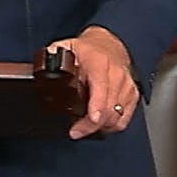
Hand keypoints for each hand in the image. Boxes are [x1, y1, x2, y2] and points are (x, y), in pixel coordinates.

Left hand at [48, 25, 137, 139]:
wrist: (109, 44)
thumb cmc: (87, 49)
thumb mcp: (67, 46)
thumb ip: (54, 54)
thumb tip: (44, 61)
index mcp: (98, 62)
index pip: (101, 85)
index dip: (97, 105)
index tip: (93, 118)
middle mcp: (116, 73)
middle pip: (108, 106)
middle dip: (91, 124)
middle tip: (76, 131)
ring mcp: (126, 85)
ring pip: (117, 115)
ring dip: (100, 127)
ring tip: (84, 128)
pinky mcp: (132, 94)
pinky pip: (124, 118)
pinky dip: (111, 126)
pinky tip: (99, 124)